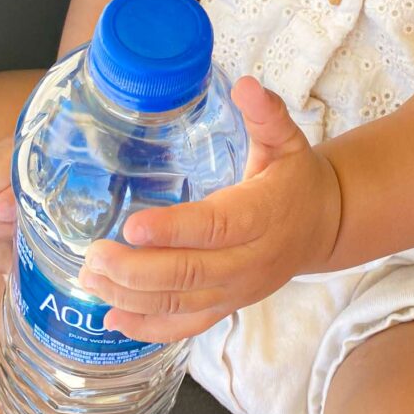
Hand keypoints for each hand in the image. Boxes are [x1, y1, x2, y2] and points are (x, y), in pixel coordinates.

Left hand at [78, 77, 341, 342]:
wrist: (322, 227)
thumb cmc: (296, 180)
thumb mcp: (288, 141)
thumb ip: (266, 114)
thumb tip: (246, 84)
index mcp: (263, 216)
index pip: (216, 227)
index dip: (175, 230)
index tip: (132, 225)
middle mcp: (250, 262)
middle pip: (190, 274)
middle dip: (137, 270)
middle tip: (94, 255)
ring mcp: (238, 290)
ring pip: (182, 304)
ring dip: (132, 298)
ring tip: (91, 279)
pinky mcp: (228, 306)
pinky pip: (188, 327)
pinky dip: (149, 329)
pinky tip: (113, 319)